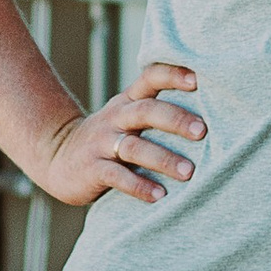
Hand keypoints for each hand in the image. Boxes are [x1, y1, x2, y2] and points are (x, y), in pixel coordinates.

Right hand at [32, 60, 205, 208]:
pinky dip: (139, 186)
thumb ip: (158, 110)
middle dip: (175, 119)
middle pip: (146, 111)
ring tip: (189, 172)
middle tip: (202, 131)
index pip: (151, 78)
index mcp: (128, 101)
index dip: (173, 75)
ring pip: (135, 147)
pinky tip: (159, 196)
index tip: (199, 79)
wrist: (57, 156)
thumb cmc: (109, 138)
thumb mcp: (127, 116)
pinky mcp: (92, 169)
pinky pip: (117, 176)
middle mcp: (116, 117)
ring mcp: (102, 143)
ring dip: (163, 159)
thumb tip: (214, 112)